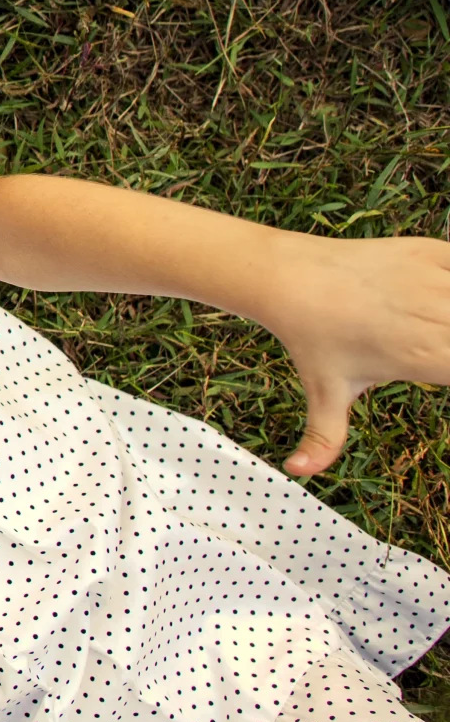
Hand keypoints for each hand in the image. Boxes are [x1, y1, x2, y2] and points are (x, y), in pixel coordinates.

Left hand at [261, 233, 449, 475]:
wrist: (288, 280)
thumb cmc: (310, 340)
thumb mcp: (326, 395)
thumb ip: (325, 439)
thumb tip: (297, 471)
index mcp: (428, 357)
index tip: (447, 368)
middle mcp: (437, 316)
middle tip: (441, 347)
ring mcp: (434, 279)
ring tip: (439, 327)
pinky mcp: (430, 250)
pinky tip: (441, 297)